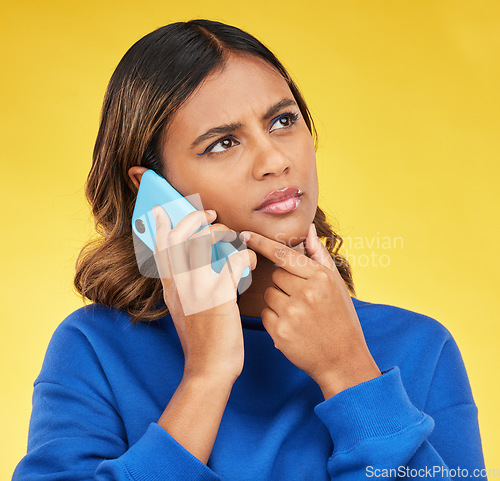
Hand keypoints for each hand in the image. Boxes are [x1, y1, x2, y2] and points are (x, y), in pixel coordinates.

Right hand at [153, 207, 256, 382]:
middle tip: (212, 216)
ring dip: (223, 232)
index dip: (160, 224)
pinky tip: (251, 264)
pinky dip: (246, 255)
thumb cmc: (201, 341)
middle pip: (179, 235)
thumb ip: (180, 288)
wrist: (208, 370)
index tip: (163, 210)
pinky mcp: (219, 296)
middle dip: (195, 218)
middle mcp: (179, 284)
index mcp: (170, 288)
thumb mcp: (181, 311)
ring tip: (235, 241)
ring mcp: (197, 288)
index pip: (159, 247)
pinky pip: (233, 260)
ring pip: (203, 240)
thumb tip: (184, 269)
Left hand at [239, 223, 380, 397]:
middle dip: (283, 284)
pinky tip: (292, 327)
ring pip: (268, 294)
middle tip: (301, 299)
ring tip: (299, 314)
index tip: (245, 234)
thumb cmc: (341, 318)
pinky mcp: (280, 332)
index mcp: (320, 278)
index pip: (282, 254)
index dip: (261, 243)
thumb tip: (308, 229)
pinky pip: (265, 314)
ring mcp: (292, 314)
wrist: (344, 360)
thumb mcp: (337, 284)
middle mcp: (306, 293)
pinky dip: (274, 319)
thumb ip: (319, 255)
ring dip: (278, 301)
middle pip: (275, 275)